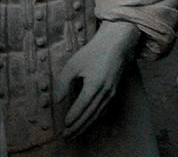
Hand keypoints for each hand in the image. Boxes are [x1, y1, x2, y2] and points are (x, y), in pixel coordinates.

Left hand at [54, 20, 140, 138]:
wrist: (117, 43)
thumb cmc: (94, 52)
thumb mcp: (73, 64)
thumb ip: (63, 83)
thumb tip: (57, 101)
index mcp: (94, 85)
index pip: (81, 107)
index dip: (72, 118)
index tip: (64, 126)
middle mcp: (105, 91)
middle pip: (90, 115)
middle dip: (78, 128)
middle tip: (66, 137)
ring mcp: (112, 92)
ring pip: (98, 114)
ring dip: (86, 126)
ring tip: (75, 134)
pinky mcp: (115, 90)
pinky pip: (105, 109)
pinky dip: (96, 118)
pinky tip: (90, 122)